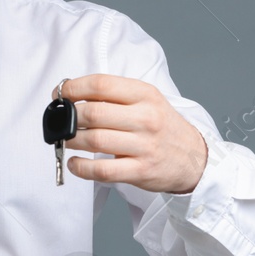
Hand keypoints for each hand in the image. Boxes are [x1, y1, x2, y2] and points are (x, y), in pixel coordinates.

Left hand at [52, 73, 208, 193]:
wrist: (194, 158)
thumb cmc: (162, 127)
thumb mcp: (147, 101)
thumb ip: (116, 95)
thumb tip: (73, 95)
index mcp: (145, 95)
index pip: (101, 84)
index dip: (73, 88)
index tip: (60, 94)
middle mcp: (146, 118)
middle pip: (93, 113)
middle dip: (69, 117)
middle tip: (62, 121)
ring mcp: (144, 146)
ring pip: (94, 140)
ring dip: (71, 140)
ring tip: (66, 140)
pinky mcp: (140, 171)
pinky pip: (102, 170)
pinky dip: (81, 168)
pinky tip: (75, 163)